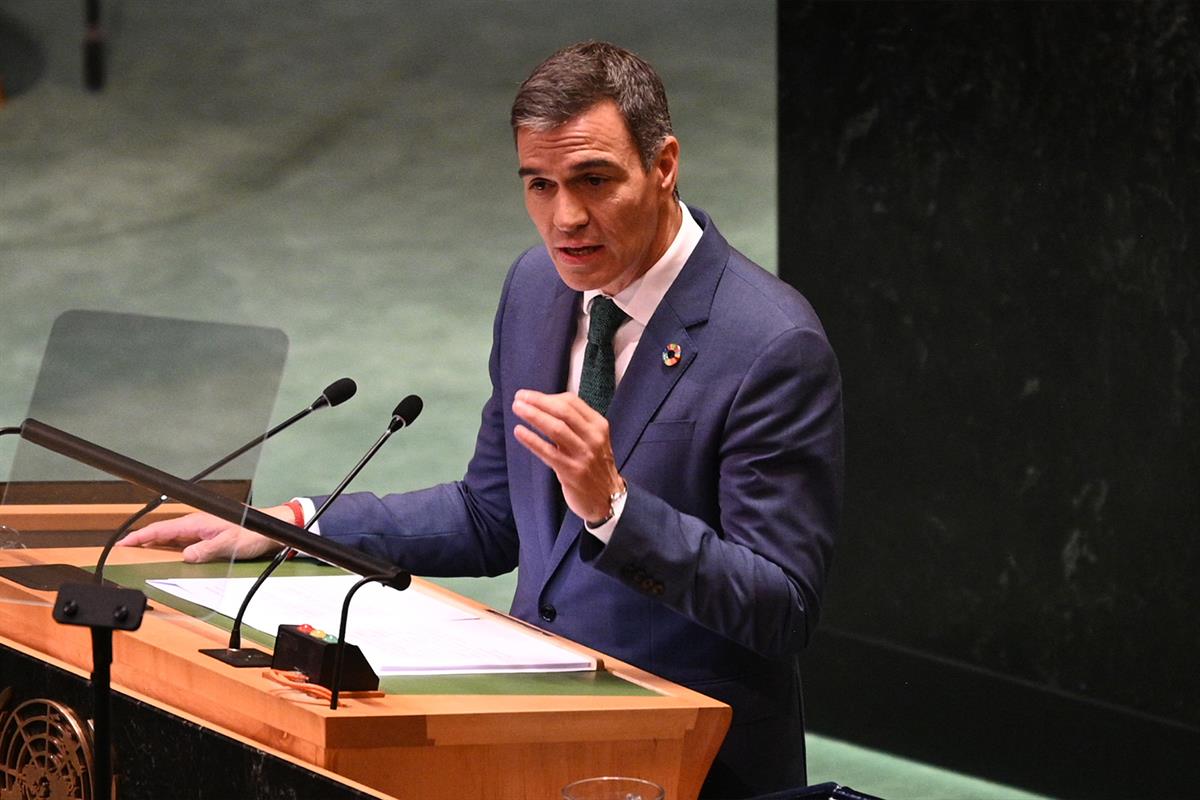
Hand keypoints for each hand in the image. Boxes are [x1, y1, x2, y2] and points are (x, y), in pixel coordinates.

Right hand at [116, 506, 289, 562]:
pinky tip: (168, 556)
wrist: (271, 529)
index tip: (123, 543)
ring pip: (172, 538)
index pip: (161, 529)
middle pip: (163, 533)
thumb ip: (205, 550)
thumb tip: (185, 557)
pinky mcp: (208, 536)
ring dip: (156, 545)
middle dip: (142, 540)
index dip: (140, 536)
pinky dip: (171, 548)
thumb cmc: (253, 532)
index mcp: (197, 522)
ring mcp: (202, 530)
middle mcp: (197, 524)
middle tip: (123, 551)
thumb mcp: (228, 544)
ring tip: (139, 555)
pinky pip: (184, 542)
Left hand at [511, 389, 622, 522]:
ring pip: (556, 429)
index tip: (529, 395)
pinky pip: (548, 453)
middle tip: (519, 397)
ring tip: (517, 409)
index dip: (547, 397)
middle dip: (538, 402)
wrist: (607, 498)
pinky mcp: (572, 472)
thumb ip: (575, 424)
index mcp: (598, 425)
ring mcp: (583, 455)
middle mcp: (593, 437)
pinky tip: (519, 432)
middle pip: (563, 412)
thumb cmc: (594, 465)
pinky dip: (532, 440)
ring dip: (534, 416)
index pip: (571, 402)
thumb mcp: (593, 439)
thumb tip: (544, 405)